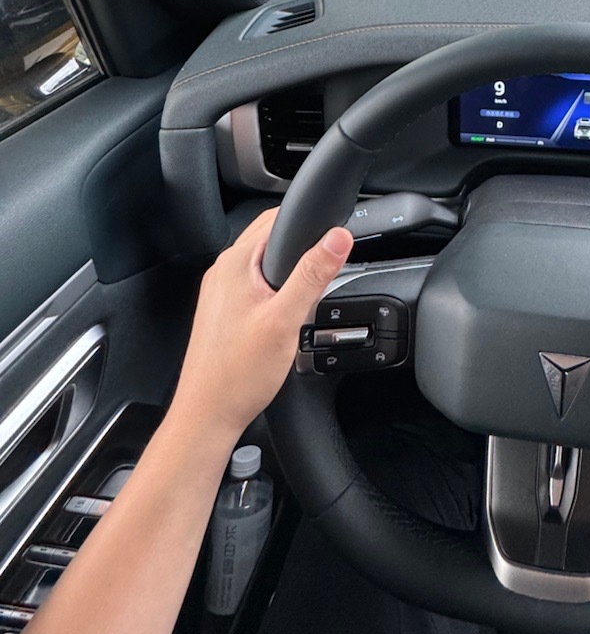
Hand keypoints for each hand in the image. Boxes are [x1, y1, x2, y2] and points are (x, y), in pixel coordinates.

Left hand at [170, 210, 352, 443]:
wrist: (208, 415)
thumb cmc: (238, 374)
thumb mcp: (285, 319)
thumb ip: (312, 274)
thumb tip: (337, 238)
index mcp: (235, 264)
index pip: (276, 218)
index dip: (308, 221)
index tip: (332, 234)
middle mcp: (222, 272)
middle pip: (270, 238)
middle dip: (300, 245)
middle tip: (327, 265)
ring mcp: (219, 292)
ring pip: (262, 262)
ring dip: (288, 268)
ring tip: (308, 292)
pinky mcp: (222, 310)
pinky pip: (253, 283)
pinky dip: (274, 288)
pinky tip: (286, 312)